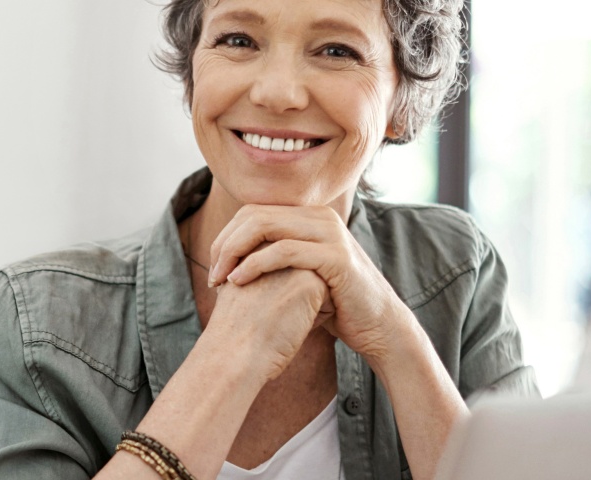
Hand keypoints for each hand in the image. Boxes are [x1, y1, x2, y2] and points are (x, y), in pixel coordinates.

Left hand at [206, 205, 407, 362]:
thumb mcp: (300, 275)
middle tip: (212, 274)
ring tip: (220, 279)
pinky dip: (256, 264)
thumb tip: (234, 259)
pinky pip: (285, 250)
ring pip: (266, 226)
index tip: (214, 267)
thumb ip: (275, 259)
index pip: (253, 212)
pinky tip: (239, 281)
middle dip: (225, 243)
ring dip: (235, 252)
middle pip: (255, 215)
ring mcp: (330, 233)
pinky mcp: (336, 256)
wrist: (378, 326)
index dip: (226, 236)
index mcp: (309, 217)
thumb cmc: (335, 304)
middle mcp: (319, 217)